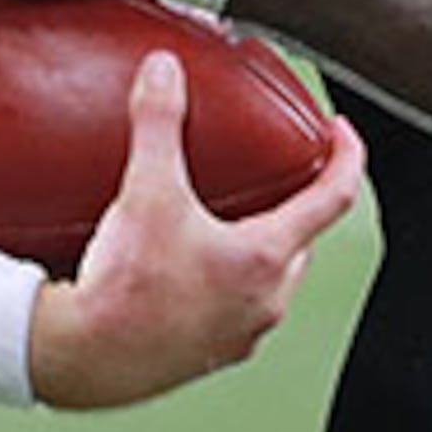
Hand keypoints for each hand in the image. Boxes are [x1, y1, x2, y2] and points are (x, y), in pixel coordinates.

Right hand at [37, 51, 358, 408]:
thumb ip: (158, 123)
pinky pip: (235, 306)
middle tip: (273, 173)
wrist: (85, 358)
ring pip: (270, 277)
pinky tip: (186, 267)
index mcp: (266, 257)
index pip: (333, 197)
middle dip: (294, 201)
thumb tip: (164, 73)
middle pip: (302, 238)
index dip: (346, 156)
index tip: (340, 132)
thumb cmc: (125, 291)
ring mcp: (241, 331)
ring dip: (258, 244)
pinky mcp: (210, 352)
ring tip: (223, 218)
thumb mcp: (146, 191)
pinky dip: (225, 279)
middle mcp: (265, 299)